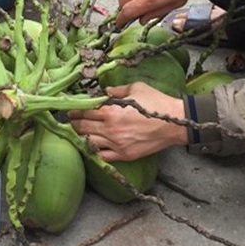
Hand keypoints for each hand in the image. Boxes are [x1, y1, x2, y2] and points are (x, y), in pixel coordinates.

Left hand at [69, 83, 187, 161]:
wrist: (175, 124)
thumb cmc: (156, 103)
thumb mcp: (136, 89)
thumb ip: (117, 90)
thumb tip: (104, 91)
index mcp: (111, 111)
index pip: (84, 111)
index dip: (75, 110)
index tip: (70, 109)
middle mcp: (110, 129)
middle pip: (82, 127)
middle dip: (74, 123)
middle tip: (71, 120)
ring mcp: (116, 144)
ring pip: (88, 142)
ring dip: (81, 136)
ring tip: (78, 132)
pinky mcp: (124, 155)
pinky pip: (102, 156)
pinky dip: (94, 151)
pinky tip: (92, 146)